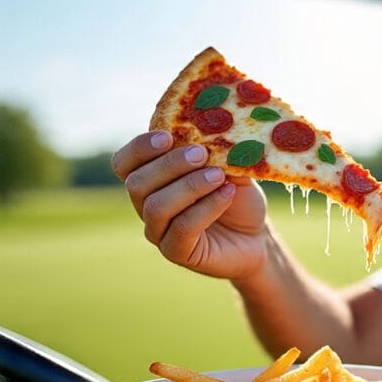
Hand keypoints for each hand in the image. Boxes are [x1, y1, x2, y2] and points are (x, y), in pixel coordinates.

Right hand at [111, 130, 268, 278]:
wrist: (257, 237)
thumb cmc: (238, 199)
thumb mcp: (231, 169)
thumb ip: (218, 152)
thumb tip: (217, 129)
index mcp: (152, 180)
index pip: (124, 163)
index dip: (139, 148)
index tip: (168, 136)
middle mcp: (147, 206)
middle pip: (137, 183)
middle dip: (168, 165)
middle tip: (201, 154)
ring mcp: (159, 232)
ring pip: (156, 206)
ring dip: (188, 186)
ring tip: (219, 176)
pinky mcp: (177, 252)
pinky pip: (181, 228)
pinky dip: (205, 208)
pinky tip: (227, 194)